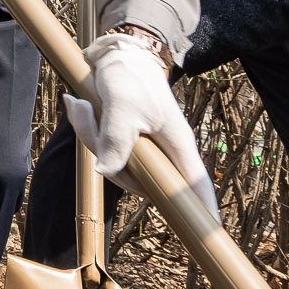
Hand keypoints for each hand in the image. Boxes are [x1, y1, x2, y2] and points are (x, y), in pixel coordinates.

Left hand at [66, 33, 218, 219]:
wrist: (117, 53)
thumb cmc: (130, 76)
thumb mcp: (122, 104)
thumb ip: (115, 139)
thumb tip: (104, 172)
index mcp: (176, 143)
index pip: (195, 184)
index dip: (203, 210)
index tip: (210, 235)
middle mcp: (163, 150)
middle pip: (137, 179)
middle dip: (107, 158)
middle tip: (88, 115)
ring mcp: (143, 148)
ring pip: (115, 165)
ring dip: (90, 137)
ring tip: (81, 105)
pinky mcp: (124, 141)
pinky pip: (103, 151)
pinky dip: (87, 131)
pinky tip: (78, 105)